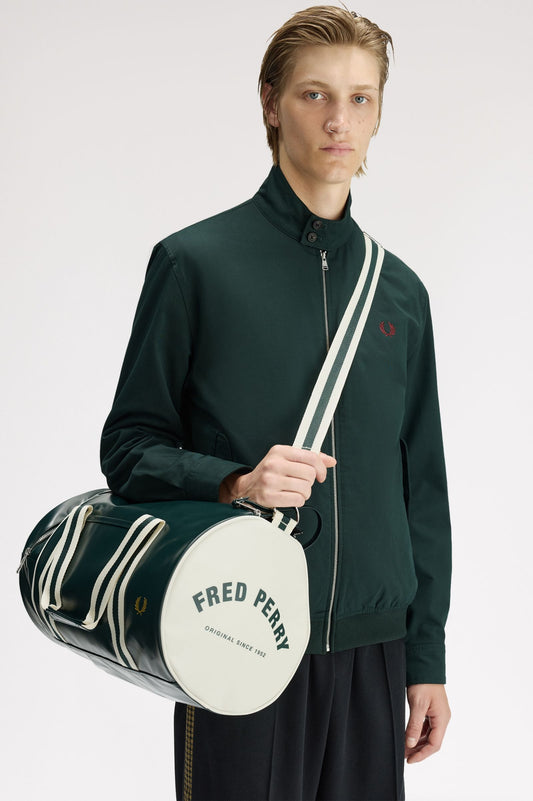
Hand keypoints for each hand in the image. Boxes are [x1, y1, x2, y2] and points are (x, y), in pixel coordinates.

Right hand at [218, 444, 335, 506]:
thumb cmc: (270, 473)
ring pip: (306, 488)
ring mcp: (270, 481)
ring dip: (304, 492)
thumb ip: (309, 458)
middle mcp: (274, 464)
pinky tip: (290, 497)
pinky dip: (298, 501)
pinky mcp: (269, 497)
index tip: (320, 475)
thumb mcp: (286, 459)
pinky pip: (298, 500)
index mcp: (279, 451)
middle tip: (302, 483)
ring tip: (294, 490)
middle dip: (310, 482)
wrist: (246, 487)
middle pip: (310, 474)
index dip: (321, 468)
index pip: (310, 457)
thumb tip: (330, 461)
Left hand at [405, 684, 450, 763]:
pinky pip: (426, 726)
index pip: (434, 744)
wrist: (425, 665)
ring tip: (404, 748)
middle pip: (432, 741)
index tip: (409, 760)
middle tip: (404, 756)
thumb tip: (410, 744)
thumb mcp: (417, 704)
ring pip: (428, 734)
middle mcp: (442, 718)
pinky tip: (408, 736)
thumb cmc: (423, 682)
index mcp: (442, 719)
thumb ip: (414, 725)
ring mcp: (437, 714)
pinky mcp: (431, 709)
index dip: (422, 754)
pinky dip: (417, 733)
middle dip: (418, 750)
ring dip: (417, 742)